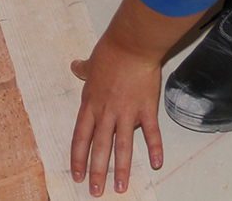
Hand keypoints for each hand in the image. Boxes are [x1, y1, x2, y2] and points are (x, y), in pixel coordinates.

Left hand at [70, 40, 163, 196]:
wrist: (131, 45)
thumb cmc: (111, 51)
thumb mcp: (92, 62)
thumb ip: (83, 69)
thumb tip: (75, 65)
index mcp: (91, 104)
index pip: (81, 138)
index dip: (78, 159)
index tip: (78, 175)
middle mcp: (106, 113)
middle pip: (99, 148)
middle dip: (97, 172)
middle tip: (96, 192)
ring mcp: (126, 112)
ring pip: (122, 146)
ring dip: (121, 168)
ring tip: (121, 187)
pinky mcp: (146, 108)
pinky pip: (151, 132)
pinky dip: (155, 148)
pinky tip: (156, 163)